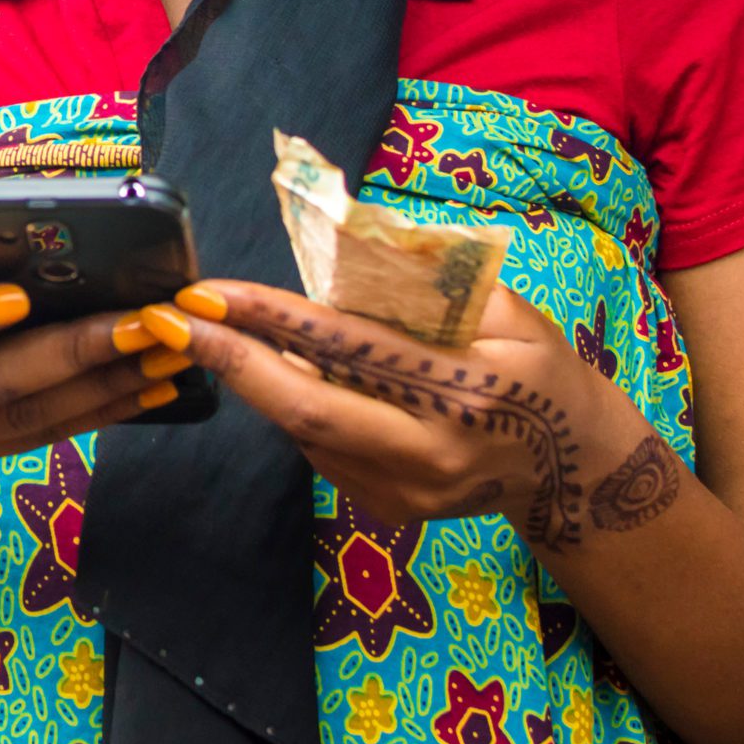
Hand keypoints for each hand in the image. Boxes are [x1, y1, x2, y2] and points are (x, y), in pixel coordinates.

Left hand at [162, 280, 670, 551]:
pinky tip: (293, 374)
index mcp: (465, 392)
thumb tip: (339, 232)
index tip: (208, 291)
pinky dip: (297, 405)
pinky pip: (320, 449)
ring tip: (228, 333)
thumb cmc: (543, 370)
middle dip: (227, 361)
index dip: (269, 318)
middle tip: (167, 322)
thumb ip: (428, 280)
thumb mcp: (506, 312)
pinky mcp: (388, 511)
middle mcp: (430, 453)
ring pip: (303, 429)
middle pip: (304, 409)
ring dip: (258, 379)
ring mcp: (406, 493)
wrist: (577, 469)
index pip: (347, 347)